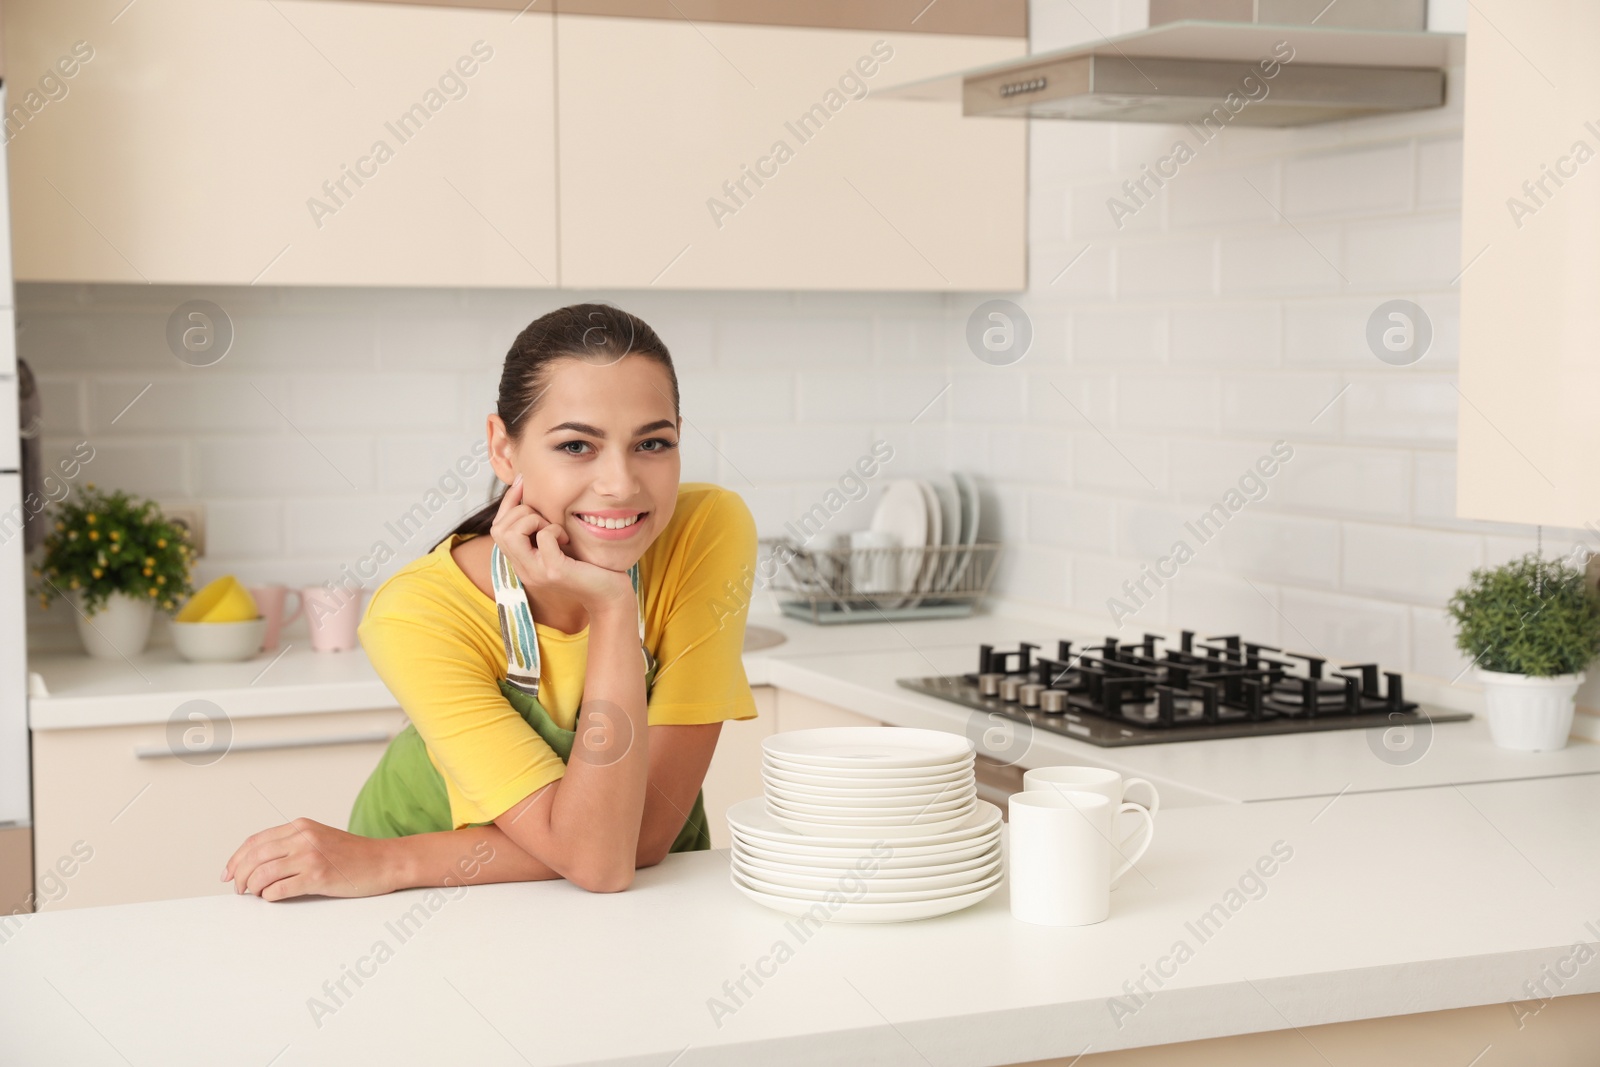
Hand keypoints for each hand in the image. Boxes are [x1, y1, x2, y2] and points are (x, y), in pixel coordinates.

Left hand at [223, 818, 395, 900]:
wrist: (386, 861)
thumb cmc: (355, 855)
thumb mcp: (320, 839)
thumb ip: (293, 845)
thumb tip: (258, 865)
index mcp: (301, 826)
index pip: (255, 841)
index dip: (236, 858)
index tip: (227, 873)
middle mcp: (303, 838)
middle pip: (254, 857)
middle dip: (239, 876)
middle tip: (238, 889)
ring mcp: (310, 857)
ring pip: (262, 873)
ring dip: (252, 888)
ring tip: (256, 894)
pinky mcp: (318, 877)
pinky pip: (279, 889)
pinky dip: (269, 896)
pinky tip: (273, 897)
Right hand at [491, 473, 634, 612]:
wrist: (610, 597)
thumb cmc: (589, 568)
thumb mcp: (560, 546)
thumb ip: (543, 529)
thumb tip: (532, 494)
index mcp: (522, 562)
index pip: (497, 528)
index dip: (508, 502)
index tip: (523, 483)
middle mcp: (524, 569)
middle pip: (498, 529)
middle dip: (521, 512)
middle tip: (547, 520)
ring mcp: (536, 571)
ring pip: (511, 533)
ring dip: (533, 520)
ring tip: (555, 530)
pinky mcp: (554, 571)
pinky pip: (543, 537)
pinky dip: (554, 530)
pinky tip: (567, 538)